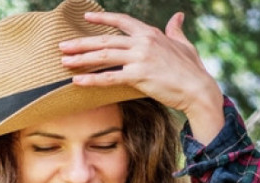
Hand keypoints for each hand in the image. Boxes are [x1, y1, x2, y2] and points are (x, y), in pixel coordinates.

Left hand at [60, 11, 224, 143]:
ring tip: (64, 61)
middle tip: (62, 45)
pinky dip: (92, 79)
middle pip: (105, 40)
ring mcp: (140, 58)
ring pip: (104, 56)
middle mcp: (143, 42)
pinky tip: (77, 80)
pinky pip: (109, 77)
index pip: (122, 21)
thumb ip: (175, 30)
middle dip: (81, 43)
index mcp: (150, 33)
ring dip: (81, 59)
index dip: (102, 19)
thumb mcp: (183, 44)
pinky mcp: (139, 76)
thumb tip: (177, 16)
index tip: (85, 17)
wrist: (197, 88)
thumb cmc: (191, 68)